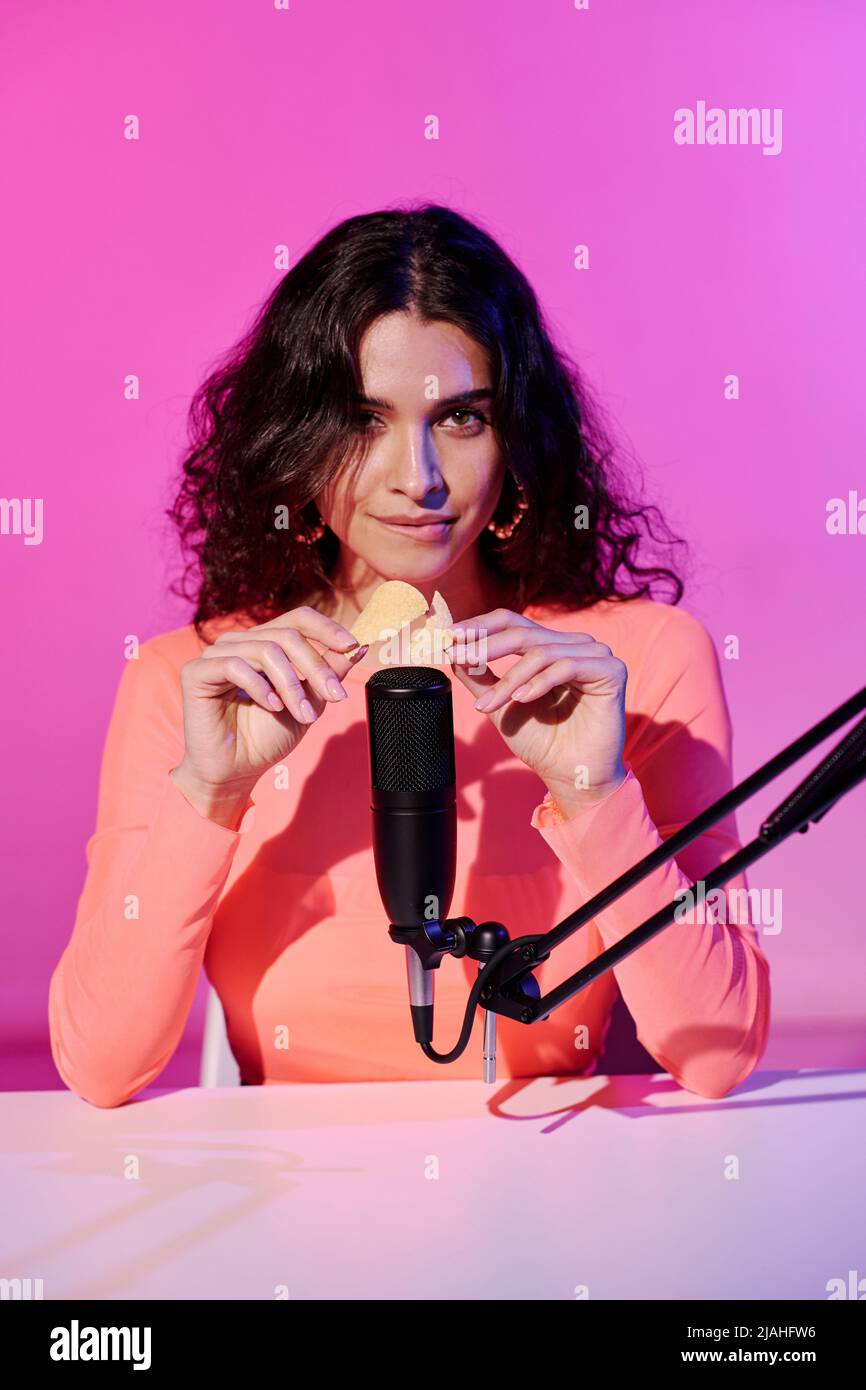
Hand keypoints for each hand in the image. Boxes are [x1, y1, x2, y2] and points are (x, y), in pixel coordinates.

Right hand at [170, 606, 366, 825]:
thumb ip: (328, 673)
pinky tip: (272, 706)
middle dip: (316, 667)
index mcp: (265, 644)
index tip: (352, 646)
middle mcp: (241, 643)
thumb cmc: (266, 738)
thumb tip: (358, 646)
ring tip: (302, 714)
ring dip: (291, 685)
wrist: (236, 771)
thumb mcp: (308, 702)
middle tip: (334, 696)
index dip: (326, 628)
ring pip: (266, 650)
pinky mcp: (197, 672)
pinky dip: (260, 686)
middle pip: (287, 635)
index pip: (298, 619)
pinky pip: (234, 665)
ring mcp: (217, 655)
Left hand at [447, 608, 626, 814]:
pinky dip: (539, 682)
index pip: (512, 622)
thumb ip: (480, 677)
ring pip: (541, 652)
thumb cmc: (542, 742)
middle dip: (486, 645)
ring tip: (489, 704)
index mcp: (549, 647)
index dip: (480, 626)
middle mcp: (573, 645)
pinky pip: (568, 666)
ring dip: (509, 679)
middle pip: (522, 632)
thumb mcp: (500, 704)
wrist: (571, 775)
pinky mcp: (611, 671)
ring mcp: (594, 655)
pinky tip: (522, 699)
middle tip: (460, 657)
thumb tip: (453, 651)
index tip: (449, 636)